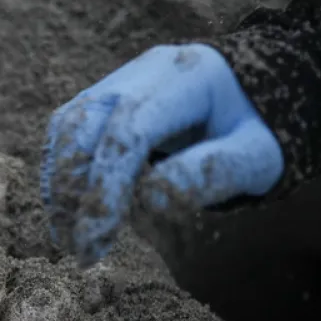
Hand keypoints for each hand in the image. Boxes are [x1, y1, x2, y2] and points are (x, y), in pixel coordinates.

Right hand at [40, 43, 283, 265]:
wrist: (259, 97)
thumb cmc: (261, 130)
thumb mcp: (258, 156)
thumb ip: (211, 173)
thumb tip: (149, 200)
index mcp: (185, 78)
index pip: (129, 129)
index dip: (106, 186)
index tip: (96, 238)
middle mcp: (143, 71)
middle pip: (84, 124)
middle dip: (75, 190)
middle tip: (81, 249)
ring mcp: (120, 82)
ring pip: (66, 127)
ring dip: (60, 186)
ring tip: (72, 238)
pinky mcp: (106, 100)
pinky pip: (68, 132)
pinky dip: (62, 174)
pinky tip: (73, 213)